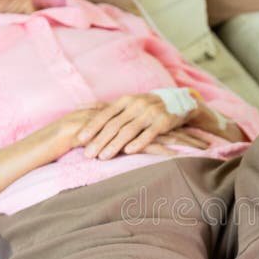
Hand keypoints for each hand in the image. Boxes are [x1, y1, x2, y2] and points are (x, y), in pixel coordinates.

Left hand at [74, 94, 199, 159]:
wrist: (180, 102)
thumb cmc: (148, 106)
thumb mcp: (128, 102)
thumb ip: (108, 108)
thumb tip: (79, 107)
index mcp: (125, 100)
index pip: (104, 114)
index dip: (91, 127)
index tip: (79, 139)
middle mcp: (136, 105)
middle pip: (114, 124)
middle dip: (99, 140)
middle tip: (87, 154)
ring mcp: (150, 113)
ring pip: (128, 130)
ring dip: (114, 144)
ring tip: (103, 157)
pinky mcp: (164, 121)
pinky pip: (149, 133)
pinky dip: (138, 143)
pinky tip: (128, 152)